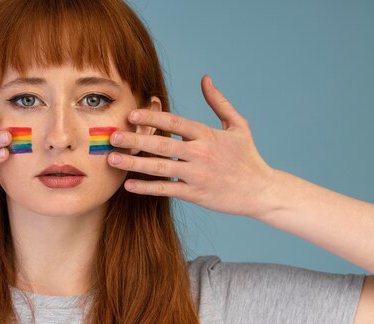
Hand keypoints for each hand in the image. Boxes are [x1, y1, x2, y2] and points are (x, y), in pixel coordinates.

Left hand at [107, 75, 277, 217]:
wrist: (260, 190)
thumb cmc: (247, 157)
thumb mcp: (237, 126)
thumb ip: (218, 102)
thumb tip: (205, 78)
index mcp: (208, 135)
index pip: (175, 123)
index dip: (152, 118)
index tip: (131, 115)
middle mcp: (201, 154)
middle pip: (163, 145)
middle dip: (136, 140)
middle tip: (113, 137)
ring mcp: (197, 175)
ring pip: (160, 168)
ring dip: (134, 164)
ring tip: (113, 160)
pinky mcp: (195, 194)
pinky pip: (166, 190)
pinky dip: (147, 188)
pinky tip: (129, 185)